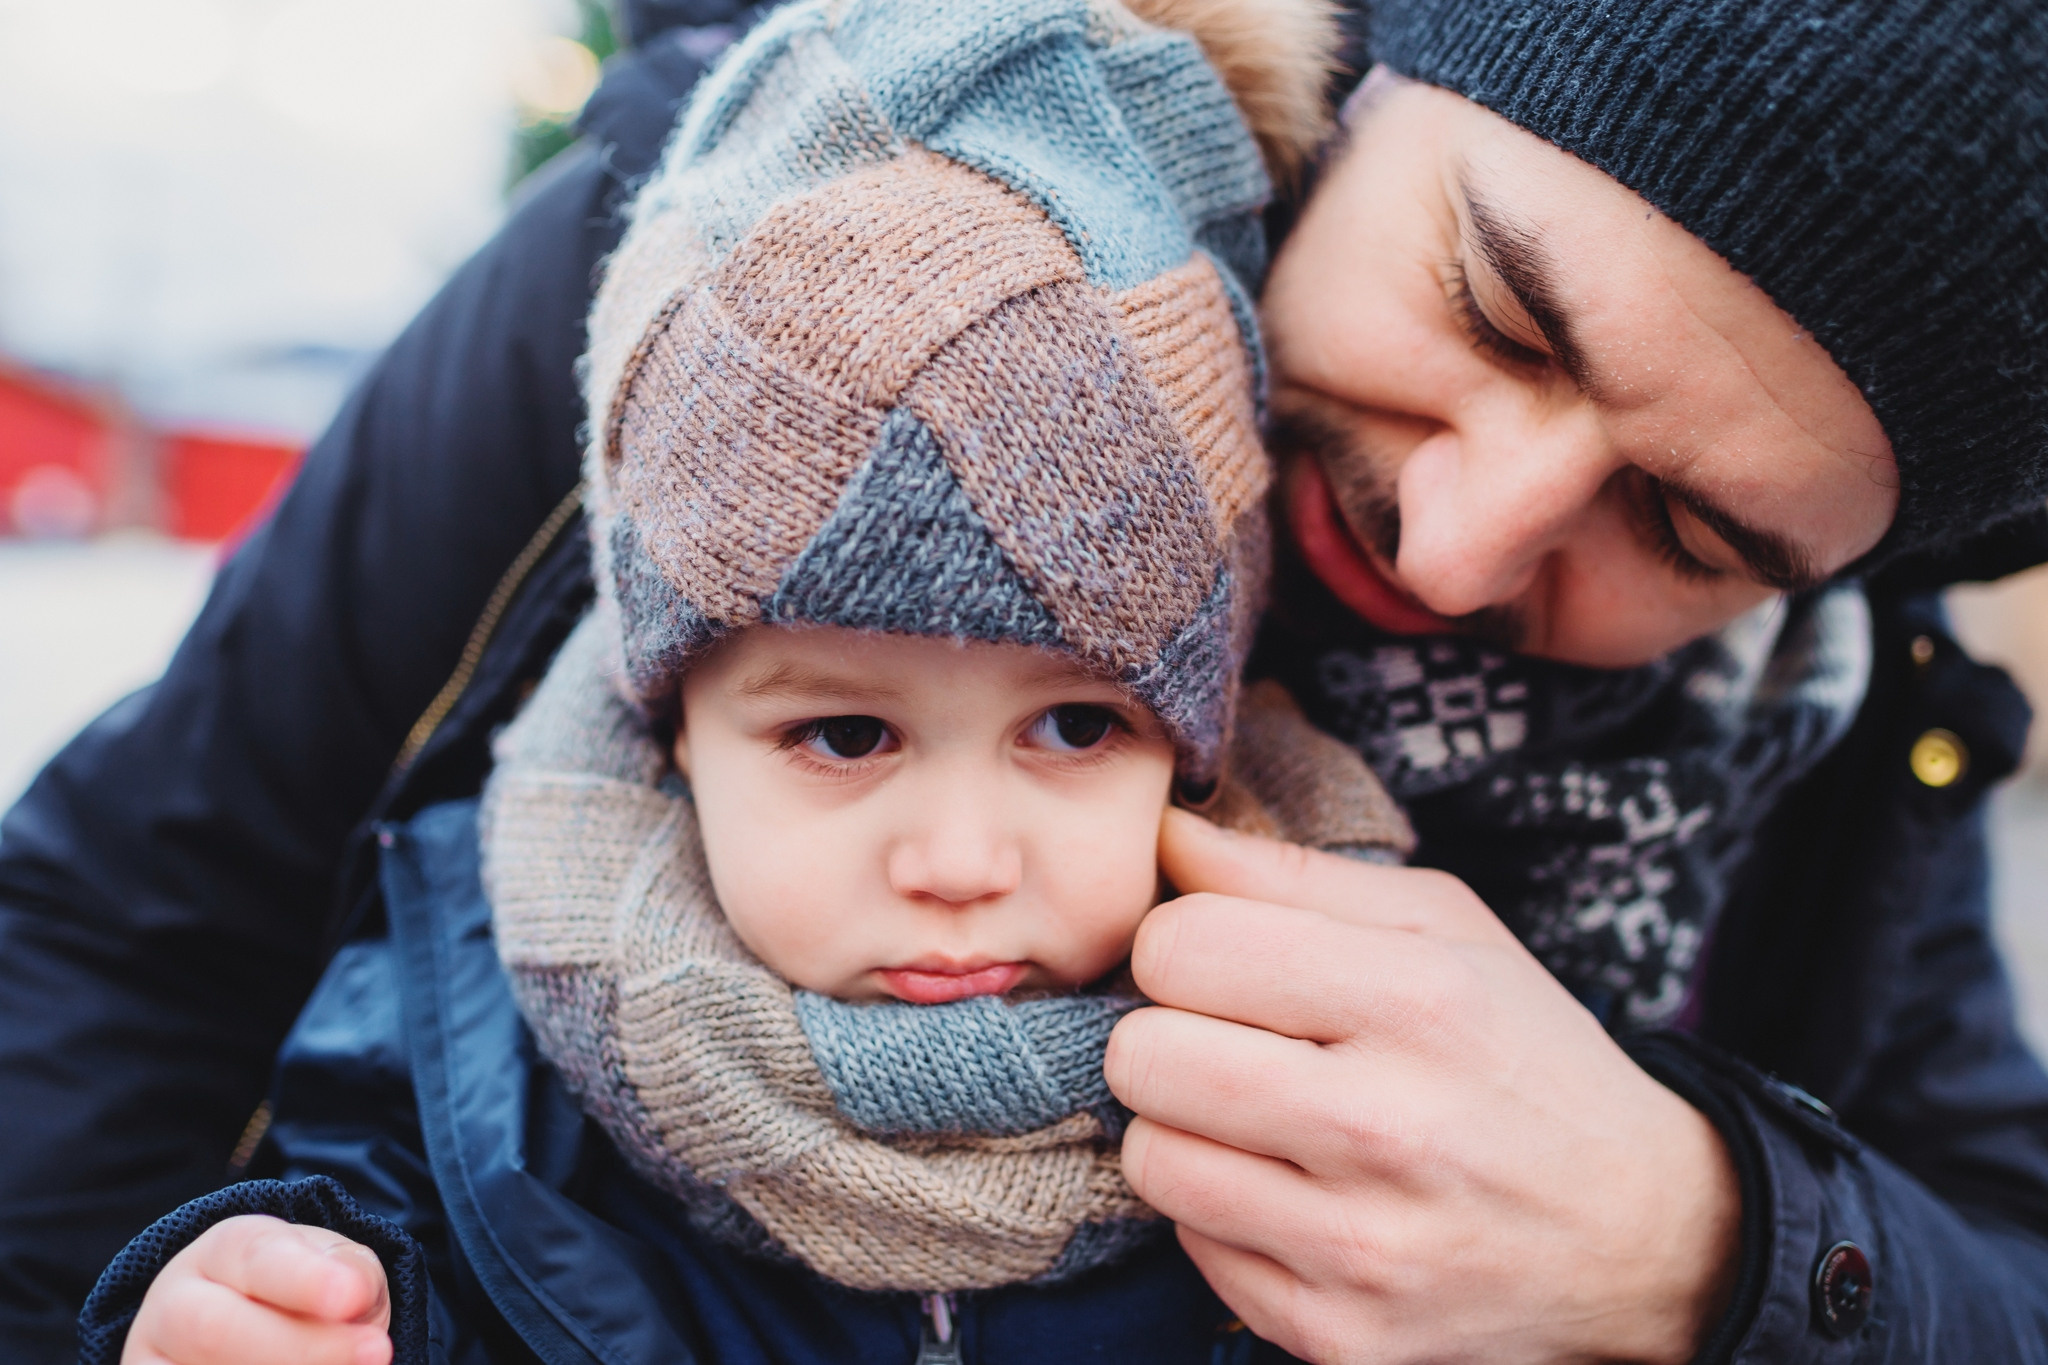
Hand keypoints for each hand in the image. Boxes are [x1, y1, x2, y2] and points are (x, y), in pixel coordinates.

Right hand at [122, 1215, 391, 1364]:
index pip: (258, 1258)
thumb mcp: (337, 1270)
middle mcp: (174, 1306)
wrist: (252, 1329)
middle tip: (377, 1353)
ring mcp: (149, 1363)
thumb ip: (351, 1275)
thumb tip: (353, 1293)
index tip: (353, 1298)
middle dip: (300, 1347)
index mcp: (225, 1252)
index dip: (306, 1280)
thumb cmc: (307, 1297)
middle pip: (216, 1329)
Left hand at [1106, 810, 1738, 1364]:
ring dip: (1187, 1132)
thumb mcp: (1445, 929)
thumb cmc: (1523, 1058)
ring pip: (1153, 1160)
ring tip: (1260, 1122)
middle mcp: (1390, 1128)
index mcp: (1419, 1000)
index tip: (1223, 966)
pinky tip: (1296, 1196)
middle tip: (1228, 1046)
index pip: (1179, 946)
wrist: (1644, 1240)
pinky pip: (1193, 1248)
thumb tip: (1163, 832)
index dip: (1180, 947)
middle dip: (1167, 1038)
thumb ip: (1294, 875)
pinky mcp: (1342, 1337)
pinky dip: (1226, 1216)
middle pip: (1144, 1057)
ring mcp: (1363, 1248)